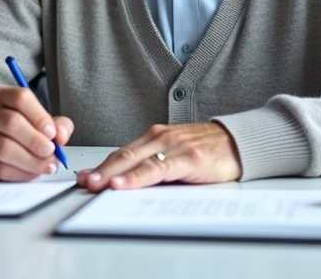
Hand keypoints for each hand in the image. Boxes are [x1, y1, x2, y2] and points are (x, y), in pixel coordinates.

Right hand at [0, 86, 74, 181]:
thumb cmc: (17, 128)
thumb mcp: (38, 119)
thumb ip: (57, 124)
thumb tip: (61, 135)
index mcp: (1, 96)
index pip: (20, 98)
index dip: (39, 116)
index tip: (53, 133)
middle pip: (11, 123)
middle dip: (36, 141)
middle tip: (51, 151)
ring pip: (5, 148)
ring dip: (31, 161)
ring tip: (46, 165)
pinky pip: (0, 168)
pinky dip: (21, 173)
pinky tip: (32, 172)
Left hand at [77, 122, 240, 191]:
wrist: (237, 142)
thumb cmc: (206, 150)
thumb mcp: (175, 153)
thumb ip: (154, 163)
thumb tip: (127, 182)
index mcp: (154, 136)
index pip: (121, 153)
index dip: (101, 166)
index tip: (84, 177)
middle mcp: (160, 138)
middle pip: (123, 156)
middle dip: (100, 170)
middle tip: (83, 182)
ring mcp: (173, 147)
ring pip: (135, 161)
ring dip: (112, 174)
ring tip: (95, 184)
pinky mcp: (187, 159)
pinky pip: (157, 169)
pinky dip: (137, 178)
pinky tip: (124, 184)